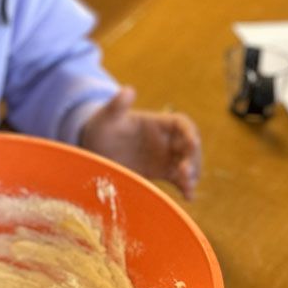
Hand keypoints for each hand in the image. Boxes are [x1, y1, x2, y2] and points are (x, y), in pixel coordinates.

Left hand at [80, 87, 201, 198]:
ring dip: (191, 174)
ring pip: (187, 164)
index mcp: (157, 122)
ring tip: (187, 186)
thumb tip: (127, 90)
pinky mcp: (161, 172)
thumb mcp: (106, 117)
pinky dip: (185, 187)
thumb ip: (117, 105)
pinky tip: (188, 197)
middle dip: (192, 157)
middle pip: (189, 146)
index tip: (193, 143)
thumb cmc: (101, 127)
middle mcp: (166, 139)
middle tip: (186, 171)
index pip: (182, 124)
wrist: (94, 149)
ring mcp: (165, 156)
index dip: (189, 132)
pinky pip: (178, 179)